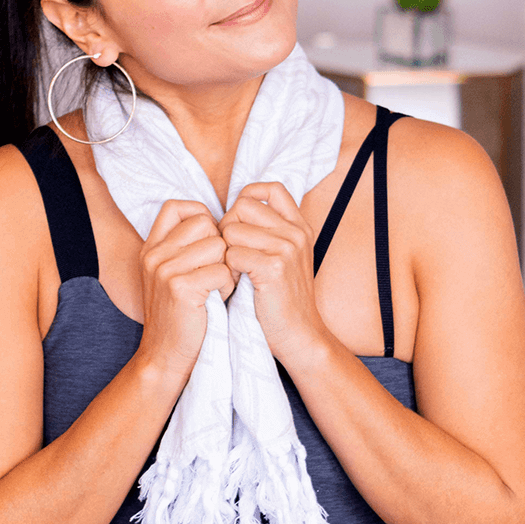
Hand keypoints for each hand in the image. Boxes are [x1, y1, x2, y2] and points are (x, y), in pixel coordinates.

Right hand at [135, 200, 235, 384]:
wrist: (165, 356)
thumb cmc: (180, 315)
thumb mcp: (171, 275)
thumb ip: (185, 248)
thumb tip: (219, 221)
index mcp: (151, 247)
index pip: (178, 207)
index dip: (202, 217)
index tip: (211, 241)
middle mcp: (154, 254)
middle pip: (205, 223)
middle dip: (220, 246)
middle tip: (215, 273)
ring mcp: (164, 269)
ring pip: (218, 246)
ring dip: (226, 268)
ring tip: (215, 289)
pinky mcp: (180, 287)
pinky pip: (222, 271)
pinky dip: (227, 287)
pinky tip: (216, 301)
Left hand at [219, 182, 330, 363]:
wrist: (300, 336)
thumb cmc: (282, 300)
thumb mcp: (285, 258)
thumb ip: (269, 233)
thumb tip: (233, 211)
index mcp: (299, 226)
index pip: (269, 188)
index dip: (246, 199)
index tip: (239, 224)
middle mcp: (295, 232)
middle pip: (242, 206)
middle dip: (227, 228)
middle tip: (230, 255)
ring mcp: (287, 247)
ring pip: (232, 229)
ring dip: (224, 252)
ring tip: (233, 273)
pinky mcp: (274, 266)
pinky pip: (231, 253)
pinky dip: (226, 270)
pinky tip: (235, 285)